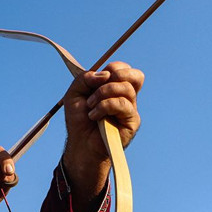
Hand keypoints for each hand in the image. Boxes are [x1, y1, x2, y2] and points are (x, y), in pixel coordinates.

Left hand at [62, 62, 143, 193]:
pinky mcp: (132, 122)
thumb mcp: (74, 93)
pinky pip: (123, 105)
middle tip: (100, 86)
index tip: (96, 80)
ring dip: (103, 93)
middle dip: (117, 74)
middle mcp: (126, 98)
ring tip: (90, 106)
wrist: (80, 143)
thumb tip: (105, 74)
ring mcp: (130, 110)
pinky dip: (105, 106)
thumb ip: (85, 78)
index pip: (124, 69)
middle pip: (136, 76)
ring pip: (126, 89)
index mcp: (115, 88)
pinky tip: (94, 116)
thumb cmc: (79, 120)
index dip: (113, 68)